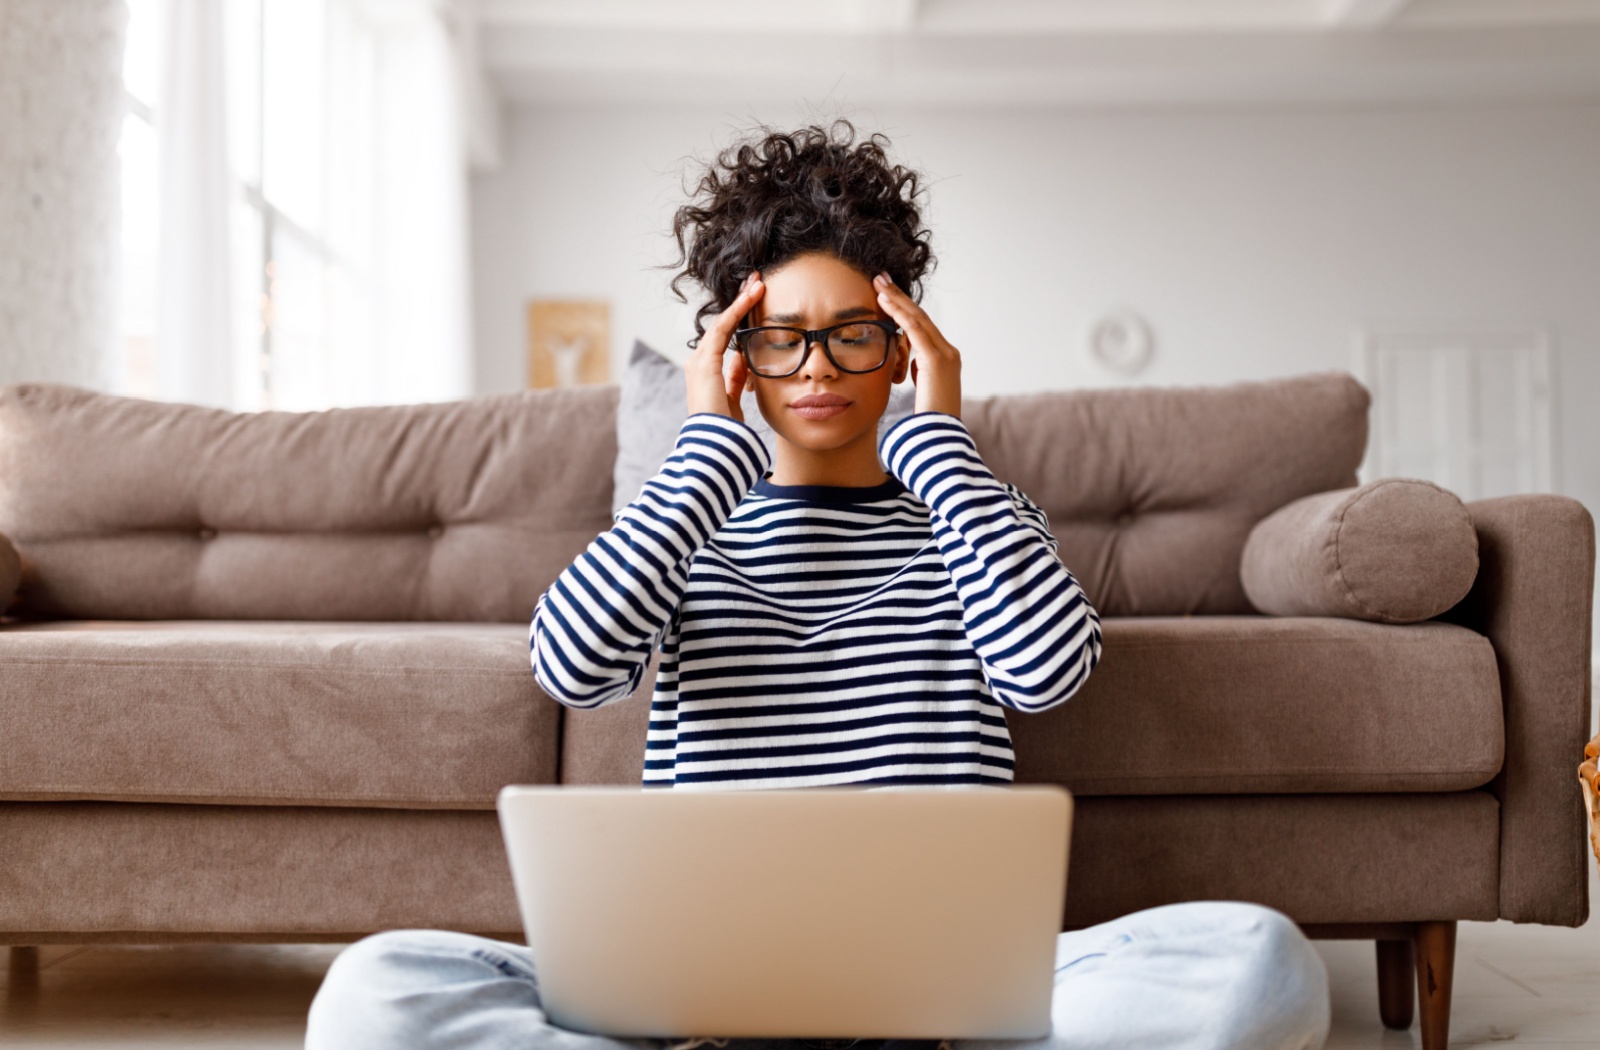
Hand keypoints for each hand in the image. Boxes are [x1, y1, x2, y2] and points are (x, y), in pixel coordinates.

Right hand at [685, 271, 763, 423]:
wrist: (714, 446)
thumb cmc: (724, 430)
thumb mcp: (734, 399)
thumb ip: (736, 379)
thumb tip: (743, 360)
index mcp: (706, 373)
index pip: (725, 338)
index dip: (740, 319)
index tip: (756, 303)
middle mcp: (699, 363)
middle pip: (723, 325)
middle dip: (740, 304)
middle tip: (756, 283)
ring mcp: (699, 361)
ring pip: (723, 321)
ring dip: (741, 301)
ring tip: (758, 283)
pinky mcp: (705, 361)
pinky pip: (723, 328)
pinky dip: (738, 310)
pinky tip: (752, 296)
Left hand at [873, 273, 960, 417]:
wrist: (941, 439)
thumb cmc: (928, 421)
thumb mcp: (923, 390)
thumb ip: (917, 373)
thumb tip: (906, 365)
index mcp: (945, 358)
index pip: (922, 327)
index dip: (904, 309)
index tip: (886, 294)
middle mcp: (949, 352)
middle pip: (920, 316)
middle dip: (899, 296)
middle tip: (880, 278)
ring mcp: (945, 355)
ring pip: (917, 318)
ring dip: (896, 299)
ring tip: (878, 283)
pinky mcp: (936, 361)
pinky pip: (915, 330)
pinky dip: (899, 314)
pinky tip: (884, 302)